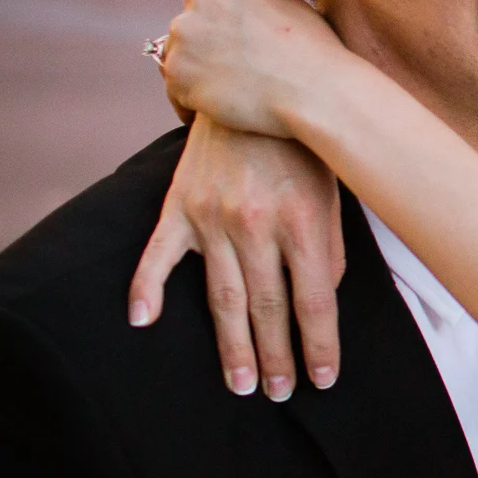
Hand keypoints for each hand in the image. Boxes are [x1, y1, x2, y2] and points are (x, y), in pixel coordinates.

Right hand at [128, 116, 344, 400]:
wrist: (256, 84)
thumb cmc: (305, 146)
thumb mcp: (334, 193)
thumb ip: (328, 248)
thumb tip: (319, 301)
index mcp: (304, 222)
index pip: (314, 302)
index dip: (319, 346)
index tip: (322, 380)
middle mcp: (256, 225)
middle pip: (269, 308)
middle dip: (276, 357)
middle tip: (278, 393)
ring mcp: (212, 217)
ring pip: (223, 297)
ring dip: (232, 346)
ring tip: (241, 383)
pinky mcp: (179, 206)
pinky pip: (158, 256)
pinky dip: (147, 289)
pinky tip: (143, 322)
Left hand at [158, 0, 348, 140]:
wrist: (315, 92)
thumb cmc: (316, 53)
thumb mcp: (292, 6)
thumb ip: (260, 0)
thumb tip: (247, 10)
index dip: (232, 24)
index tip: (247, 46)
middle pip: (193, 23)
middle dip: (208, 44)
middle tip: (238, 70)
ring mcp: (184, 33)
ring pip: (181, 55)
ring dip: (198, 73)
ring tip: (229, 95)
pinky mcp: (176, 72)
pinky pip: (176, 91)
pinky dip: (193, 103)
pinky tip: (218, 112)